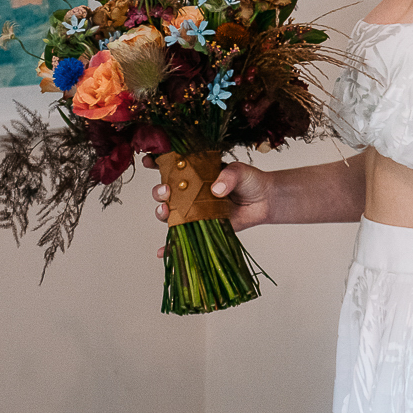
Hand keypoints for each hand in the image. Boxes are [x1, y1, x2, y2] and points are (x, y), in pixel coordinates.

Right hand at [146, 156, 270, 255]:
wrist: (264, 201)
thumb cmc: (250, 181)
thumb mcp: (240, 172)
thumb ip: (228, 176)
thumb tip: (216, 189)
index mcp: (195, 172)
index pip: (171, 165)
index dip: (156, 162)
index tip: (148, 160)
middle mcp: (190, 191)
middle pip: (165, 191)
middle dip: (159, 191)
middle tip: (165, 190)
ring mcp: (193, 209)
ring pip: (170, 212)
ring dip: (162, 212)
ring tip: (166, 211)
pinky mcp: (200, 226)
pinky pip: (182, 236)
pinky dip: (169, 246)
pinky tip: (161, 252)